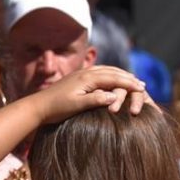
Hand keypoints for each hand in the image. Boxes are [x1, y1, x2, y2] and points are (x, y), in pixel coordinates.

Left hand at [33, 67, 149, 124]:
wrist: (37, 106)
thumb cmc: (56, 108)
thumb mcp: (76, 105)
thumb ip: (95, 99)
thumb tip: (115, 96)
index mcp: (87, 78)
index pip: (113, 78)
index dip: (129, 83)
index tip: (142, 88)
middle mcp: (85, 73)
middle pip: (112, 72)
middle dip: (128, 78)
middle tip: (142, 84)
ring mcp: (80, 74)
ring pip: (106, 71)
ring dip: (120, 75)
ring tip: (132, 81)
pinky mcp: (77, 78)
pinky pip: (98, 73)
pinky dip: (109, 75)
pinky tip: (112, 81)